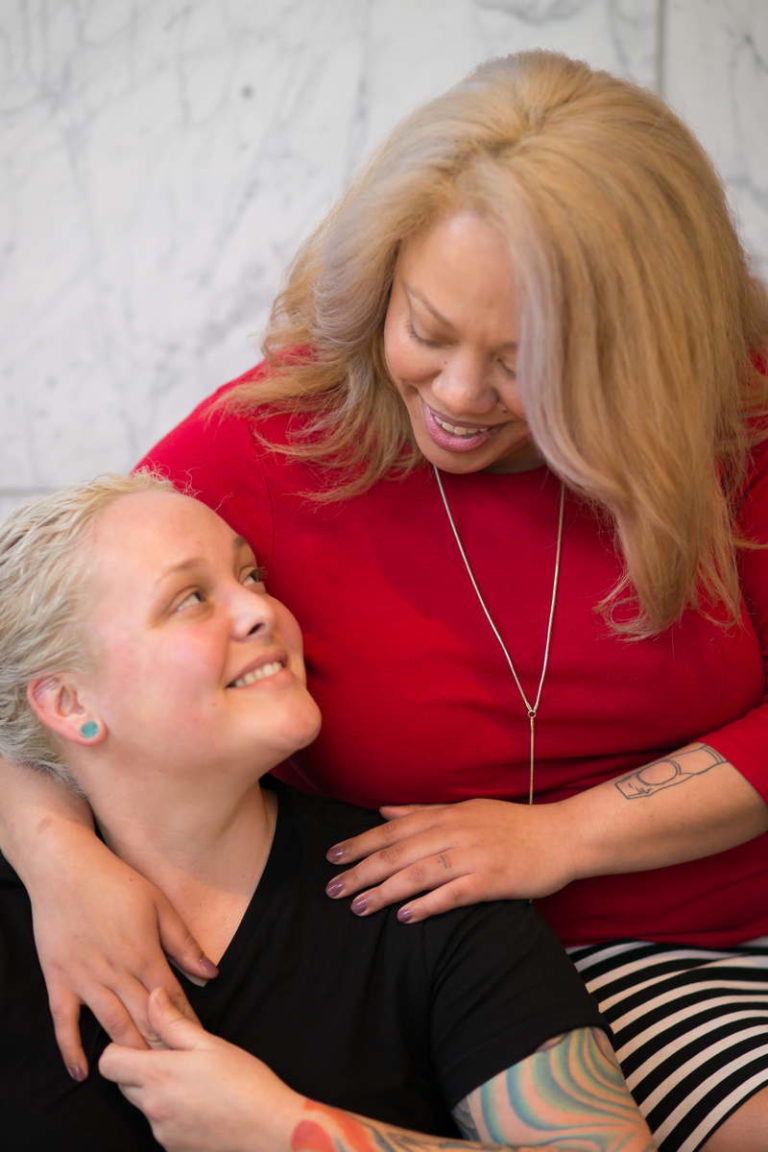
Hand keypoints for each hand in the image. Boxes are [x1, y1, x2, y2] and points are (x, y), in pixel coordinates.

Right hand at [29, 828, 217, 1079]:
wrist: (65, 868)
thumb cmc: (116, 881)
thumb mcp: (160, 905)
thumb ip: (185, 945)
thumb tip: (212, 975)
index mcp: (145, 954)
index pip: (172, 1001)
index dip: (187, 1025)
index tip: (200, 1047)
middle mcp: (116, 972)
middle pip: (144, 1020)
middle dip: (162, 1047)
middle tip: (177, 1069)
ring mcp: (85, 978)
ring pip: (111, 1025)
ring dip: (129, 1051)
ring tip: (143, 1075)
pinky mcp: (59, 979)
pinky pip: (64, 1021)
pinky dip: (71, 1048)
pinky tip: (83, 1072)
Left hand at [100, 988, 301, 1151]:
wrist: (269, 1132)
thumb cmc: (245, 1082)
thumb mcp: (210, 1044)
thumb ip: (173, 1022)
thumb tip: (153, 996)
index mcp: (159, 1075)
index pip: (109, 1062)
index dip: (119, 1048)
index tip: (142, 1041)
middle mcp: (152, 1107)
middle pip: (122, 1084)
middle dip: (139, 1068)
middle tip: (174, 1057)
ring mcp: (161, 1131)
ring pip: (143, 1104)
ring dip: (157, 1092)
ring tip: (195, 1083)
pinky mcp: (172, 1149)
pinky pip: (160, 1124)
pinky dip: (172, 1113)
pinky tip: (202, 1105)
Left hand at [325, 798, 576, 921]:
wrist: (562, 837)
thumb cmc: (511, 826)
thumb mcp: (466, 810)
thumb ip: (424, 813)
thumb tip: (383, 810)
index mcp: (447, 815)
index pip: (393, 829)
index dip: (361, 843)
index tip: (333, 857)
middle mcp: (455, 832)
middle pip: (399, 852)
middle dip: (362, 870)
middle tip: (333, 888)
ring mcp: (473, 856)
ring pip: (420, 873)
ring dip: (386, 891)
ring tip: (359, 907)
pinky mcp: (492, 880)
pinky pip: (453, 894)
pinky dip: (428, 904)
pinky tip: (406, 917)